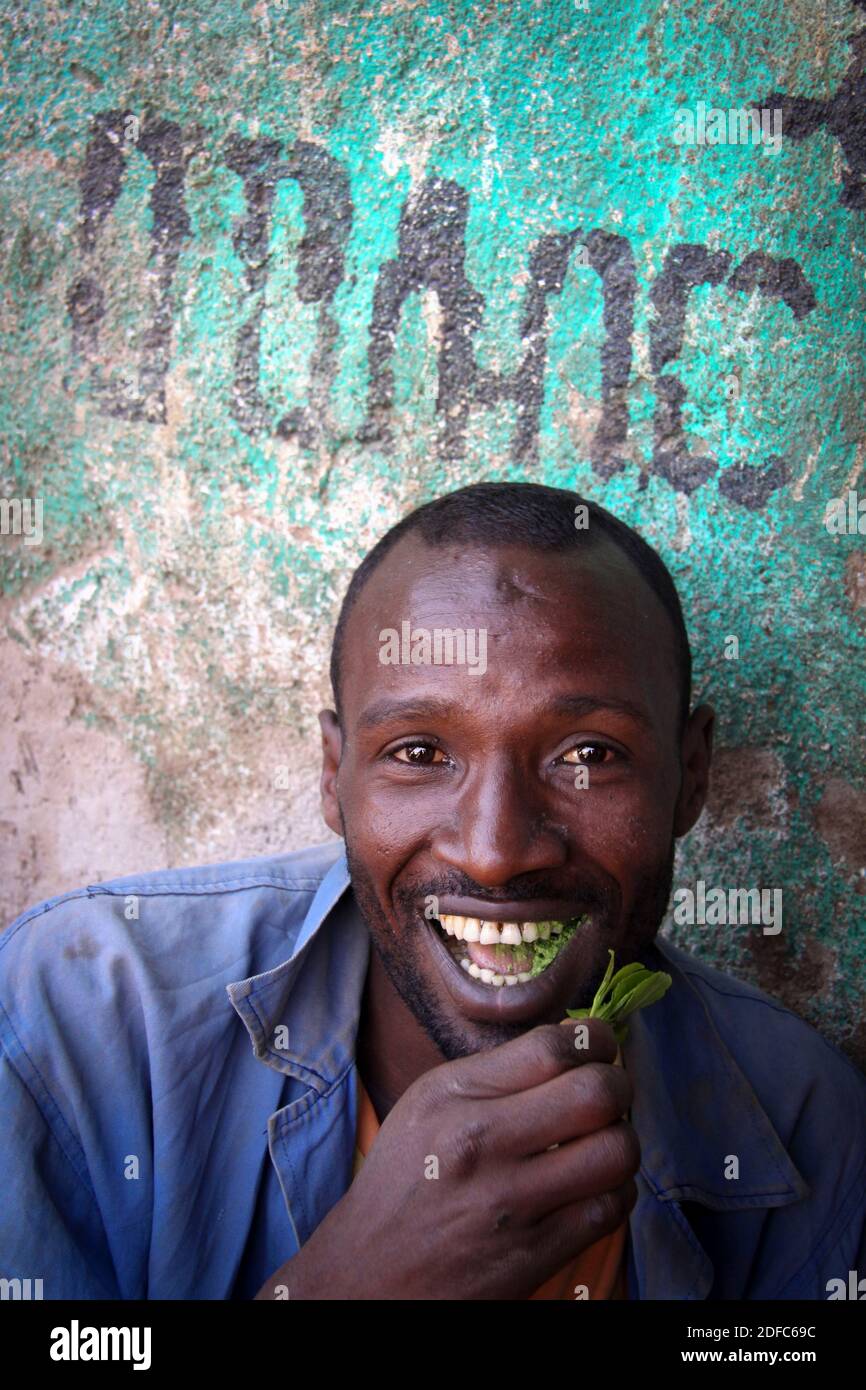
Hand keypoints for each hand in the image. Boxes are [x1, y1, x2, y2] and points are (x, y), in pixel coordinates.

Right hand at [256, 1017, 637, 1299]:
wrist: (367, 1274)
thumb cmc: (406, 1181)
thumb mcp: (429, 1105)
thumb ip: (496, 1074)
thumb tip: (575, 1045)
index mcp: (454, 1095)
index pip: (552, 1046)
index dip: (595, 1041)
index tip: (600, 1048)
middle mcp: (481, 1143)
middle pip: (597, 1093)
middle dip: (619, 1089)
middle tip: (611, 1098)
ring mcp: (510, 1202)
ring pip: (616, 1152)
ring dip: (621, 1145)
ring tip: (602, 1145)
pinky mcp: (532, 1254)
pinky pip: (610, 1208)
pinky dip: (615, 1193)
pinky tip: (592, 1189)